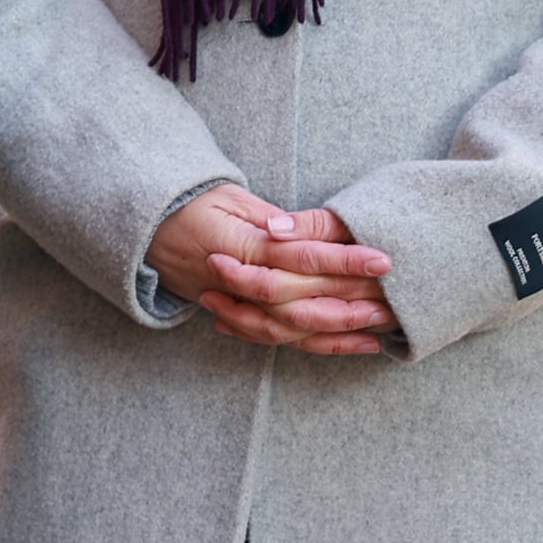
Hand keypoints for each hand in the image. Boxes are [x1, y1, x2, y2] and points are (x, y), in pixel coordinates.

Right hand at [149, 184, 394, 356]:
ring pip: (295, 328)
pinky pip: (283, 340)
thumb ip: (271, 220)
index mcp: (239, 248)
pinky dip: (322, 345)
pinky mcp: (241, 317)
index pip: (301, 257)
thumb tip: (308, 234)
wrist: (145, 230)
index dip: (343, 260)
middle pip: (304, 300)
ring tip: (383, 324)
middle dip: (353, 301)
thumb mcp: (230, 198)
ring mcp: (237, 306)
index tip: (382, 258)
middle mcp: (238, 283)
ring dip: (342, 330)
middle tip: (396, 299)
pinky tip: (358, 343)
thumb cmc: (191, 205)